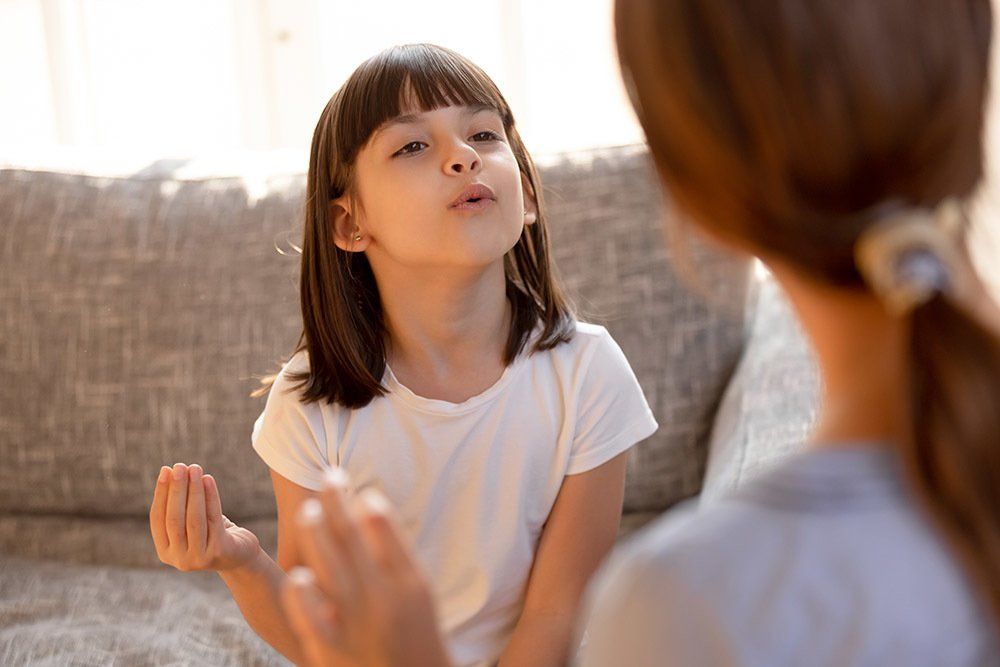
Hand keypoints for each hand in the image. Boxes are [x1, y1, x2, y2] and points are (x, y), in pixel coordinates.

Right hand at [149, 462, 260, 571]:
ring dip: (194, 490)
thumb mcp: (189, 522)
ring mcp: (198, 557)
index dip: (161, 493)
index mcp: (165, 551)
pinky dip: (210, 496)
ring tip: (195, 468)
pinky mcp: (218, 551)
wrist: (238, 555)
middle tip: (180, 466)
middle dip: (176, 489)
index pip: (157, 518)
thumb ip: (178, 505)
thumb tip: (170, 471)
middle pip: (174, 518)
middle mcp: (179, 559)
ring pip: (193, 518)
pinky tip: (208, 480)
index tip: (165, 470)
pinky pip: (213, 518)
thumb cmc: (210, 533)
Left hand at [279, 469, 451, 666]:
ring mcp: (356, 623)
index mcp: (410, 583)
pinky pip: (310, 614)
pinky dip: (302, 592)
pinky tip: (297, 574)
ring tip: (307, 510)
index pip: (384, 527)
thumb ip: (396, 559)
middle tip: (327, 477)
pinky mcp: (332, 649)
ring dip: (316, 532)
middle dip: (336, 502)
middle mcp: (384, 598)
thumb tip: (370, 511)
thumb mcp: (419, 598)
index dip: (368, 502)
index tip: (359, 488)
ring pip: (329, 565)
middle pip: (351, 536)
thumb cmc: (415, 641)